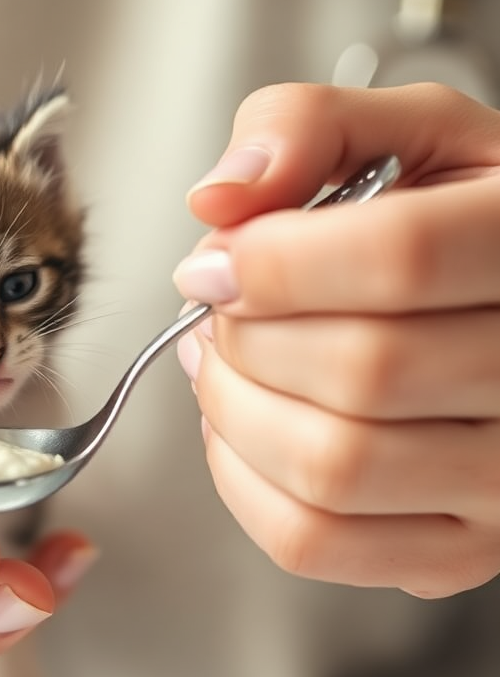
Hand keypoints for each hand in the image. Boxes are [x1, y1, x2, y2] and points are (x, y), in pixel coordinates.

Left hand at [173, 83, 499, 597]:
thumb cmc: (454, 218)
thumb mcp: (406, 134)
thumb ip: (308, 128)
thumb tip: (221, 197)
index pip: (401, 259)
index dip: (275, 261)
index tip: (214, 262)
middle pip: (361, 370)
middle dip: (246, 336)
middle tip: (221, 311)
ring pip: (331, 467)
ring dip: (233, 409)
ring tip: (225, 362)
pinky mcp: (462, 548)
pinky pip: (315, 543)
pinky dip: (239, 482)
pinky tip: (245, 424)